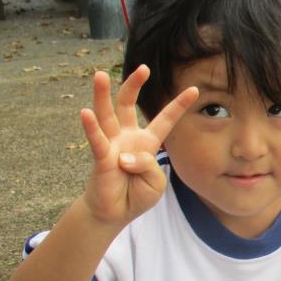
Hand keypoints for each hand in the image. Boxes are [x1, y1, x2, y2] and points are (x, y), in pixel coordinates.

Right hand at [81, 66, 196, 225]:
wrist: (115, 213)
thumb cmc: (137, 195)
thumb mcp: (156, 182)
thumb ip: (149, 165)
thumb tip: (125, 156)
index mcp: (147, 142)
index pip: (165, 120)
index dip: (179, 105)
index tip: (195, 90)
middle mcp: (127, 137)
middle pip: (128, 105)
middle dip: (135, 85)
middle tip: (143, 68)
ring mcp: (112, 145)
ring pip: (107, 115)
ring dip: (103, 95)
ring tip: (100, 75)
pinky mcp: (101, 158)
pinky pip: (96, 141)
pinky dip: (91, 128)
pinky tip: (85, 113)